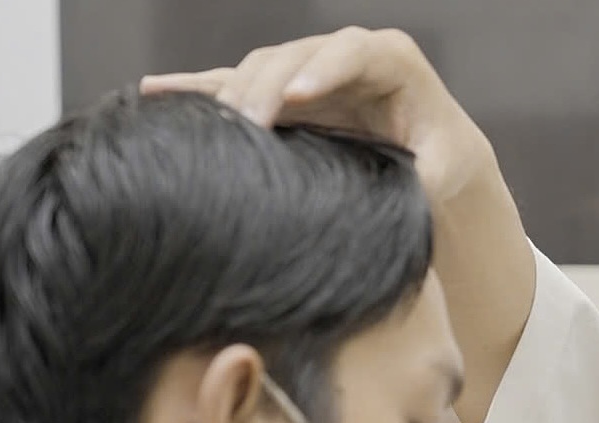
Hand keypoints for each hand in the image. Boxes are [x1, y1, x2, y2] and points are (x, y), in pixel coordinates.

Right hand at [141, 27, 496, 204]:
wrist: (428, 150)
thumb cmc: (441, 157)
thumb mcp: (445, 168)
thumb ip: (429, 177)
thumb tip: (410, 193)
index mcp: (390, 59)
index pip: (352, 53)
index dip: (323, 69)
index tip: (300, 95)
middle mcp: (341, 54)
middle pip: (293, 57)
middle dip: (266, 87)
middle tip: (247, 124)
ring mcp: (305, 69)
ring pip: (259, 69)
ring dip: (232, 95)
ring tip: (211, 127)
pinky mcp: (279, 92)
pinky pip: (231, 85)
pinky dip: (195, 90)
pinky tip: (153, 91)